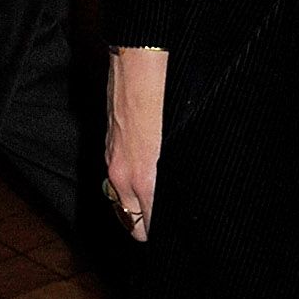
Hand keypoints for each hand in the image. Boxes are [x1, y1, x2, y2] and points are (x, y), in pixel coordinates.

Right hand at [105, 47, 166, 240]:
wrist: (140, 62)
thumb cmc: (170, 97)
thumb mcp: (184, 141)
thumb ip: (182, 175)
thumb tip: (189, 194)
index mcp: (145, 179)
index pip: (151, 227)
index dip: (167, 234)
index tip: (183, 237)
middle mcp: (123, 177)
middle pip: (133, 225)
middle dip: (152, 229)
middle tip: (176, 227)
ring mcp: (113, 162)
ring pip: (122, 206)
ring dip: (138, 212)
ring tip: (161, 212)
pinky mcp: (110, 148)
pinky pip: (118, 183)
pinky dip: (130, 191)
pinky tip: (147, 185)